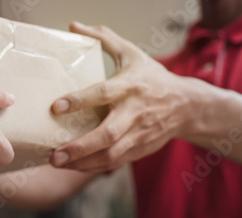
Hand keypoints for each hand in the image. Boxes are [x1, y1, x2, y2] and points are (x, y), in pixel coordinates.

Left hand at [50, 22, 196, 172]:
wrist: (187, 106)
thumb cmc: (153, 78)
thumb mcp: (131, 53)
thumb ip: (103, 38)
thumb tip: (74, 26)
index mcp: (131, 86)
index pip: (103, 93)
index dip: (80, 100)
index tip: (56, 107)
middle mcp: (134, 112)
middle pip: (107, 134)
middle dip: (79, 147)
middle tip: (53, 153)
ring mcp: (138, 134)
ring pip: (110, 155)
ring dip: (82, 162)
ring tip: (57, 162)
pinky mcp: (140, 149)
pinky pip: (115, 162)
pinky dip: (93, 167)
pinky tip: (74, 166)